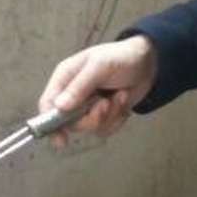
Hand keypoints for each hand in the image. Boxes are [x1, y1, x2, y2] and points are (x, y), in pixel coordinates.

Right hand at [38, 36, 156, 146]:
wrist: (148, 64)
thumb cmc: (121, 57)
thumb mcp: (99, 66)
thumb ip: (79, 87)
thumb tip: (59, 106)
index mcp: (65, 79)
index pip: (47, 105)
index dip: (50, 124)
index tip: (61, 139)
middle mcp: (73, 96)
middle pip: (70, 123)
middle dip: (91, 118)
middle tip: (105, 104)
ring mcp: (88, 107)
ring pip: (90, 128)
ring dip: (109, 116)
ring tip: (120, 96)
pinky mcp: (103, 116)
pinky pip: (105, 129)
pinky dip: (117, 119)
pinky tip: (123, 101)